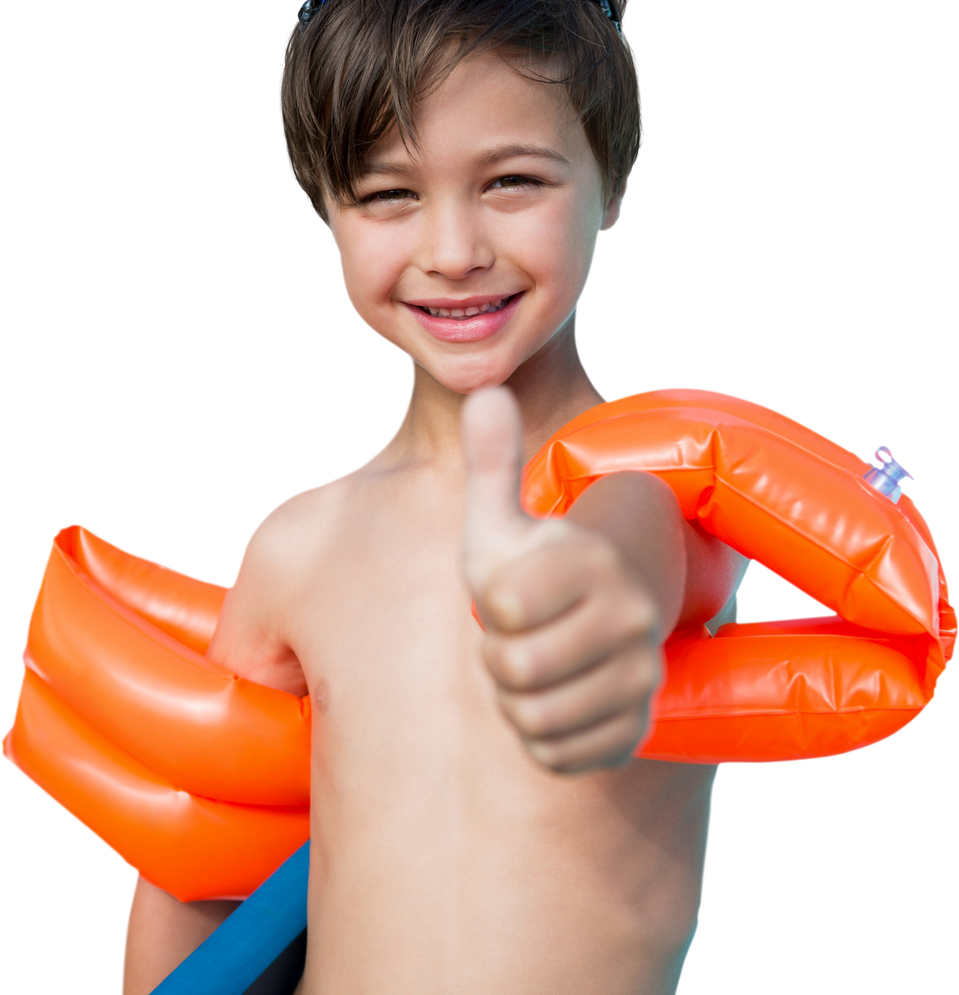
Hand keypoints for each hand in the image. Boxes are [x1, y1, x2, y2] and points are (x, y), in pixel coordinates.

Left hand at [461, 386, 663, 774]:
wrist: (606, 609)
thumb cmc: (539, 563)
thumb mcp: (504, 519)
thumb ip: (490, 463)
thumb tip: (483, 392)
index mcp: (591, 561)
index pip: (501, 606)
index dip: (491, 603)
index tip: (514, 590)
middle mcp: (629, 617)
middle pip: (514, 668)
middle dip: (500, 653)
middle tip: (521, 633)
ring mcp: (638, 677)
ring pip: (533, 717)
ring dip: (516, 697)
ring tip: (538, 663)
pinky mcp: (634, 727)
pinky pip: (558, 753)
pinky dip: (542, 735)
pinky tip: (556, 698)